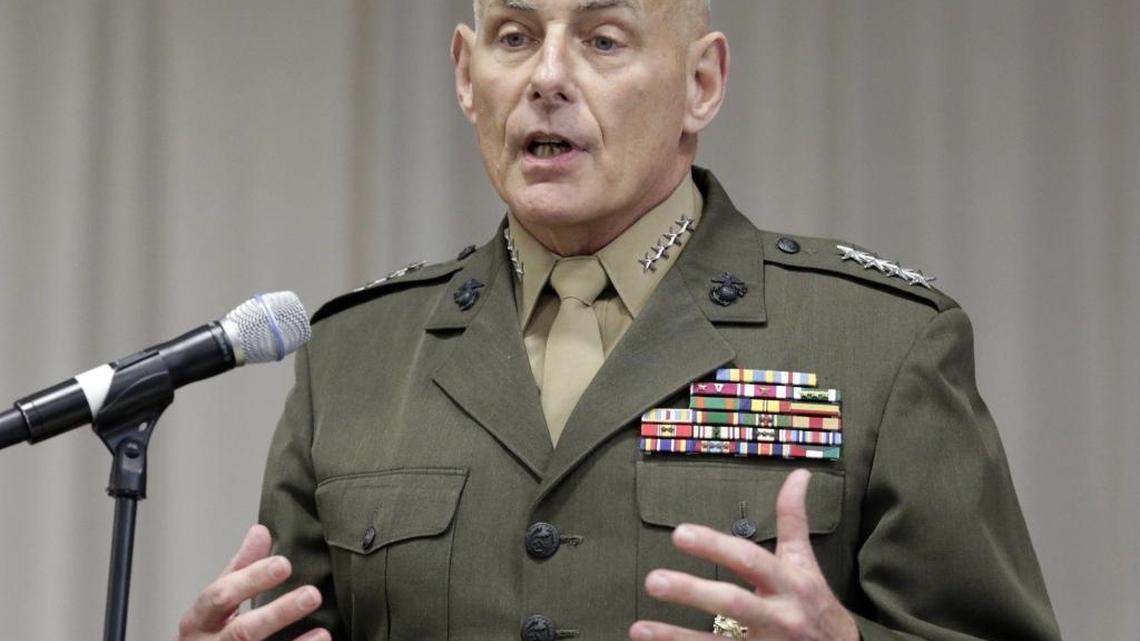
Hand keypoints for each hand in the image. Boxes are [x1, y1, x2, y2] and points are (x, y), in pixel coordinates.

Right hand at [177, 524, 329, 640]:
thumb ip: (240, 569)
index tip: (284, 564)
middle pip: (242, 631)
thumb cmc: (210, 632)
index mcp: (198, 620)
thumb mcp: (217, 602)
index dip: (252, 579)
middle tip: (312, 594)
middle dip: (277, 613)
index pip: (221, 595)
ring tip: (324, 630)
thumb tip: (261, 530)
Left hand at [629, 469, 857, 640]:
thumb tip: (799, 473)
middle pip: (732, 603)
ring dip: (675, 638)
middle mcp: (778, 616)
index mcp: (788, 583)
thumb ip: (794, 519)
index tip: (680, 533)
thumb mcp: (805, 561)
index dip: (716, 546)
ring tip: (639, 628)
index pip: (749, 560)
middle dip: (692, 592)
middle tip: (652, 580)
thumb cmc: (814, 602)